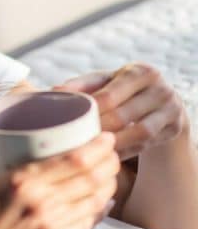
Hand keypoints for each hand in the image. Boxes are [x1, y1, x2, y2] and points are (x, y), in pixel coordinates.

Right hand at [0, 133, 118, 228]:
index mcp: (18, 181)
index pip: (72, 160)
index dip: (96, 147)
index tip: (106, 137)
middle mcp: (40, 202)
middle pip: (90, 178)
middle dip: (108, 163)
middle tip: (111, 153)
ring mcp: (49, 226)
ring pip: (94, 201)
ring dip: (108, 185)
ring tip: (110, 174)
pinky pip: (85, 224)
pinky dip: (98, 210)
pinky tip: (101, 201)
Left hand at [56, 63, 187, 159]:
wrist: (161, 100)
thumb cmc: (122, 89)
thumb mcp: (105, 82)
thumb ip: (82, 85)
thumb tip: (54, 91)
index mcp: (139, 72)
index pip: (108, 96)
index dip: (89, 113)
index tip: (69, 125)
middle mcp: (160, 88)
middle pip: (123, 115)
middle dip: (99, 130)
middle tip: (77, 143)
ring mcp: (171, 109)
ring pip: (140, 132)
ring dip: (115, 144)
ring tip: (92, 151)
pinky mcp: (175, 128)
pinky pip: (148, 144)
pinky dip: (127, 151)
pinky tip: (109, 157)